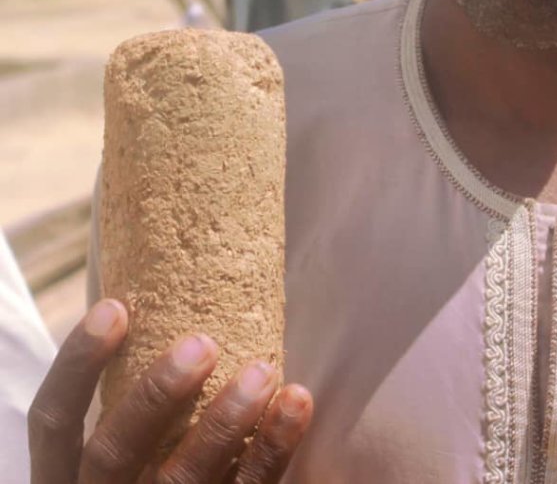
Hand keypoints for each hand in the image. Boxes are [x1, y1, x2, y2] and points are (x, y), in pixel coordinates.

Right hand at [28, 298, 312, 482]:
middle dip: (157, 396)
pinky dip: (274, 446)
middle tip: (203, 344)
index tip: (116, 306)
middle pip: (114, 453)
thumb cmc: (154, 460)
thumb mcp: (125, 442)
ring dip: (226, 421)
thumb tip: (178, 297)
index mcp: (67, 476)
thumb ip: (134, 398)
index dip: (78, 363)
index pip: (54, 422)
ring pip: (181, 481)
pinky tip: (295, 400)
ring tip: (263, 370)